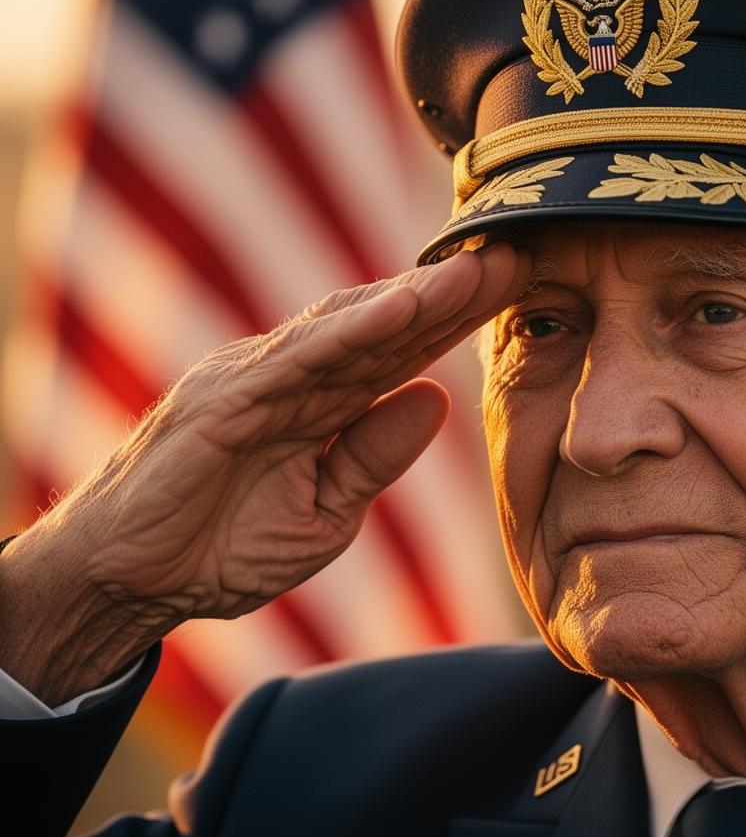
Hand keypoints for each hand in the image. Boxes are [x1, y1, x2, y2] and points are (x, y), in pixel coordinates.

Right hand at [0, 245, 529, 703]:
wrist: (132, 582)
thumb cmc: (223, 544)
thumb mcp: (327, 512)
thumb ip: (376, 455)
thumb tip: (438, 399)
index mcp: (324, 403)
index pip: (404, 351)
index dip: (461, 321)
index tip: (521, 290)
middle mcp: (296, 376)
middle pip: (386, 326)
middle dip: (454, 293)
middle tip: (519, 254)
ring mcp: (259, 379)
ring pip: (348, 327)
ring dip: (416, 297)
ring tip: (477, 269)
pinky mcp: (225, 398)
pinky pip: (298, 360)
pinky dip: (352, 331)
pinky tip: (404, 308)